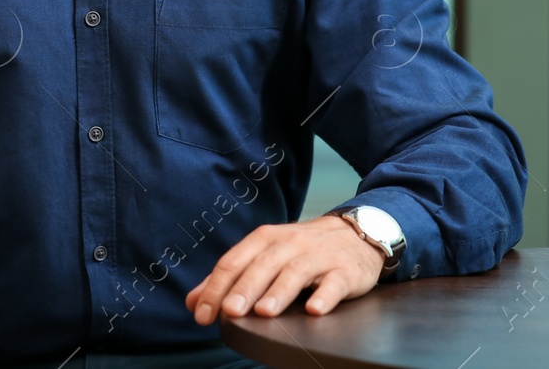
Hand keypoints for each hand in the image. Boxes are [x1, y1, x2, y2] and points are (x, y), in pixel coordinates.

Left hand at [185, 214, 385, 324]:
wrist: (354, 234)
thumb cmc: (302, 250)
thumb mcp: (265, 255)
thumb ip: (230, 278)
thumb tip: (194, 301)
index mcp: (265, 240)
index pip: (234, 261)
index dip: (216, 287)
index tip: (203, 313)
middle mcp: (290, 244)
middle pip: (263, 266)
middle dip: (244, 288)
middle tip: (230, 311)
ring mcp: (318, 257)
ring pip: (296, 273)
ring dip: (279, 292)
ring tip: (265, 311)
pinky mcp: (344, 271)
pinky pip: (334, 283)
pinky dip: (325, 296)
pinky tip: (314, 309)